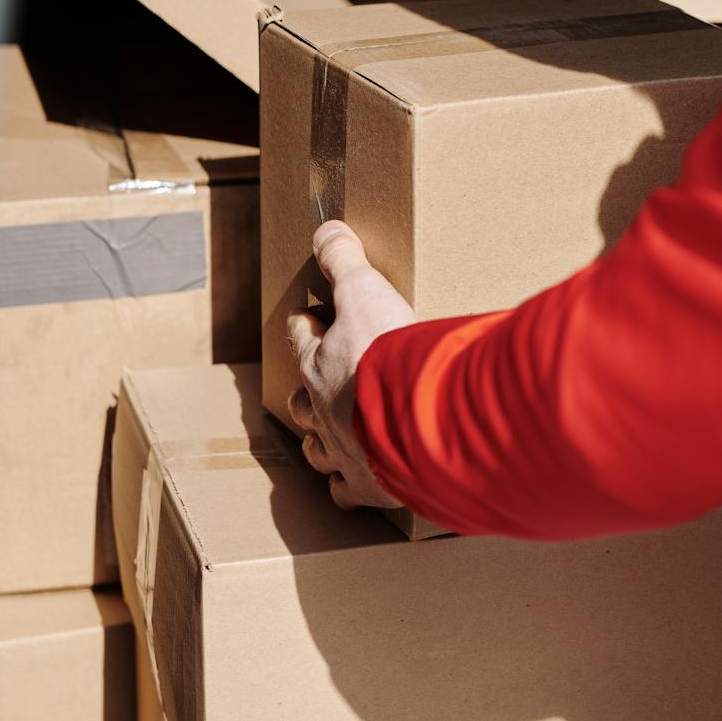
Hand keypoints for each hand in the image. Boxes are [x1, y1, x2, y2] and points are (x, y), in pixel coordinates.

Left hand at [284, 220, 415, 510]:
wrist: (421, 419)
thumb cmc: (391, 356)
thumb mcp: (367, 292)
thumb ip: (346, 260)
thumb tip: (325, 229)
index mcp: (319, 363)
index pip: (301, 338)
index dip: (306, 325)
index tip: (312, 316)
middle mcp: (321, 411)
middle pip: (299, 400)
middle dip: (307, 388)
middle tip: (324, 378)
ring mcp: (341, 451)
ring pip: (316, 448)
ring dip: (322, 437)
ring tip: (333, 431)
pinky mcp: (368, 486)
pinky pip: (345, 491)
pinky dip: (349, 484)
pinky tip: (359, 479)